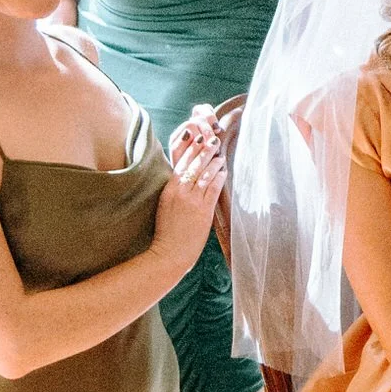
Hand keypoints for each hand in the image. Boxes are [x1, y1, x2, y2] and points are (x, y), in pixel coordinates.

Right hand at [153, 117, 224, 281]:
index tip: (197, 137)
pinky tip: (224, 170)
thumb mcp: (166, 205)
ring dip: (214, 161)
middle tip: (213, 138)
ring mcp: (192, 200)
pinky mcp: (203, 210)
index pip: (181, 163)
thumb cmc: (167, 230)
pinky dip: (219, 176)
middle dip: (205, 149)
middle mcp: (180, 192)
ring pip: (205, 173)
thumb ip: (175, 189)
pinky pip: (213, 188)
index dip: (191, 148)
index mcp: (169, 189)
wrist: (169, 253)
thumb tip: (185, 175)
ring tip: (220, 152)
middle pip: (194, 164)